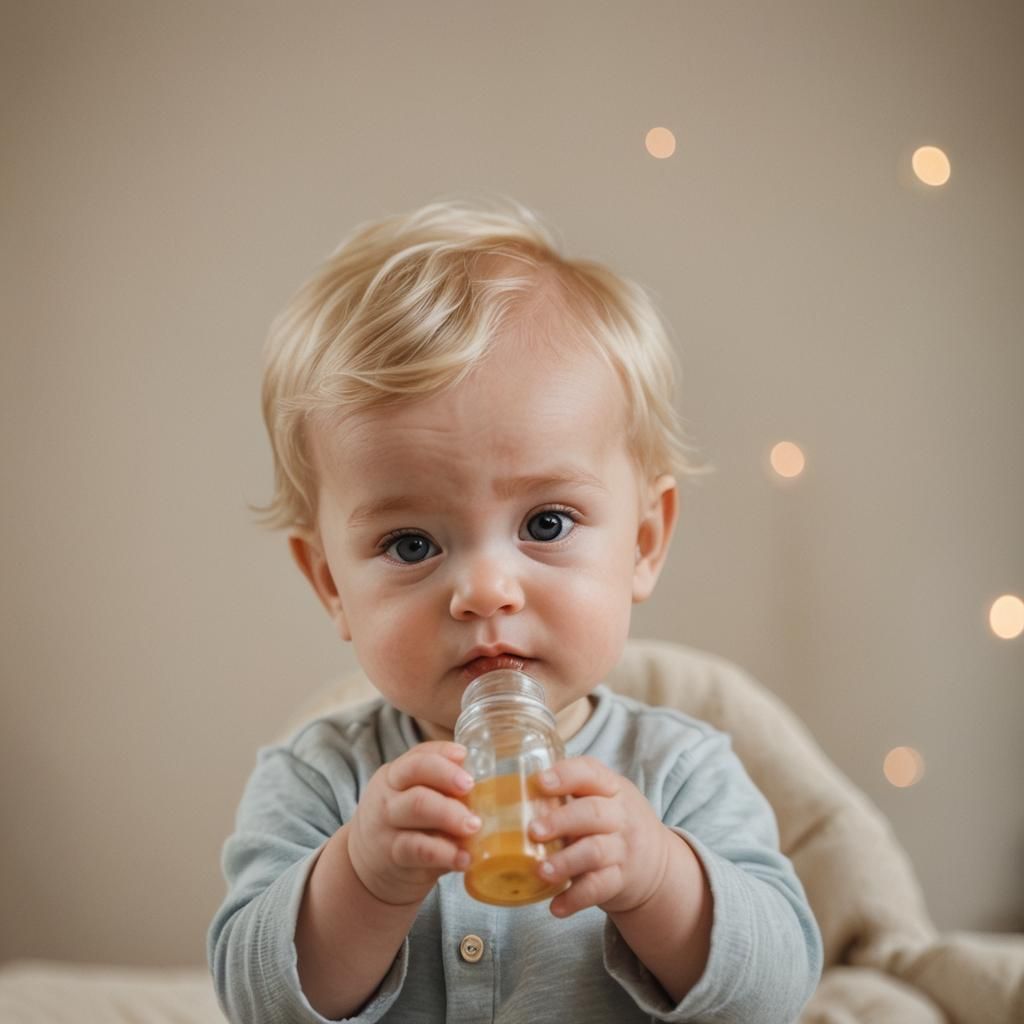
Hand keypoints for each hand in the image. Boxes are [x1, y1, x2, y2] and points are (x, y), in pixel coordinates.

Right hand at [346, 741, 480, 906]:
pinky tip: (464, 858)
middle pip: (416, 772)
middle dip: (448, 776)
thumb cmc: (405, 829)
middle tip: (472, 787)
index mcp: (396, 774)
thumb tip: (493, 790)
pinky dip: (445, 852)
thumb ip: (443, 793)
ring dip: (451, 813)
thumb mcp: (414, 802)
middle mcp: (388, 793)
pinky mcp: (392, 855)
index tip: (466, 756)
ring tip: (475, 826)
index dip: (443, 753)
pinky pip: (419, 848)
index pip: (418, 753)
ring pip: (417, 806)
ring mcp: (386, 823)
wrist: (367, 871)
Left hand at [528, 755, 672, 917]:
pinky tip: (556, 907)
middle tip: (533, 831)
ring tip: (541, 871)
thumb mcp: (605, 799)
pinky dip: (576, 898)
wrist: (658, 865)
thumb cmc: (615, 824)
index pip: (591, 773)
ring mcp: (623, 849)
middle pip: (592, 813)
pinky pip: (599, 889)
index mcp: (611, 788)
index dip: (566, 775)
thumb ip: (571, 795)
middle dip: (561, 821)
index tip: (540, 782)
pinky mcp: (621, 881)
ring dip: (565, 862)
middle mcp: (620, 816)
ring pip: (594, 852)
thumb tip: (515, 796)